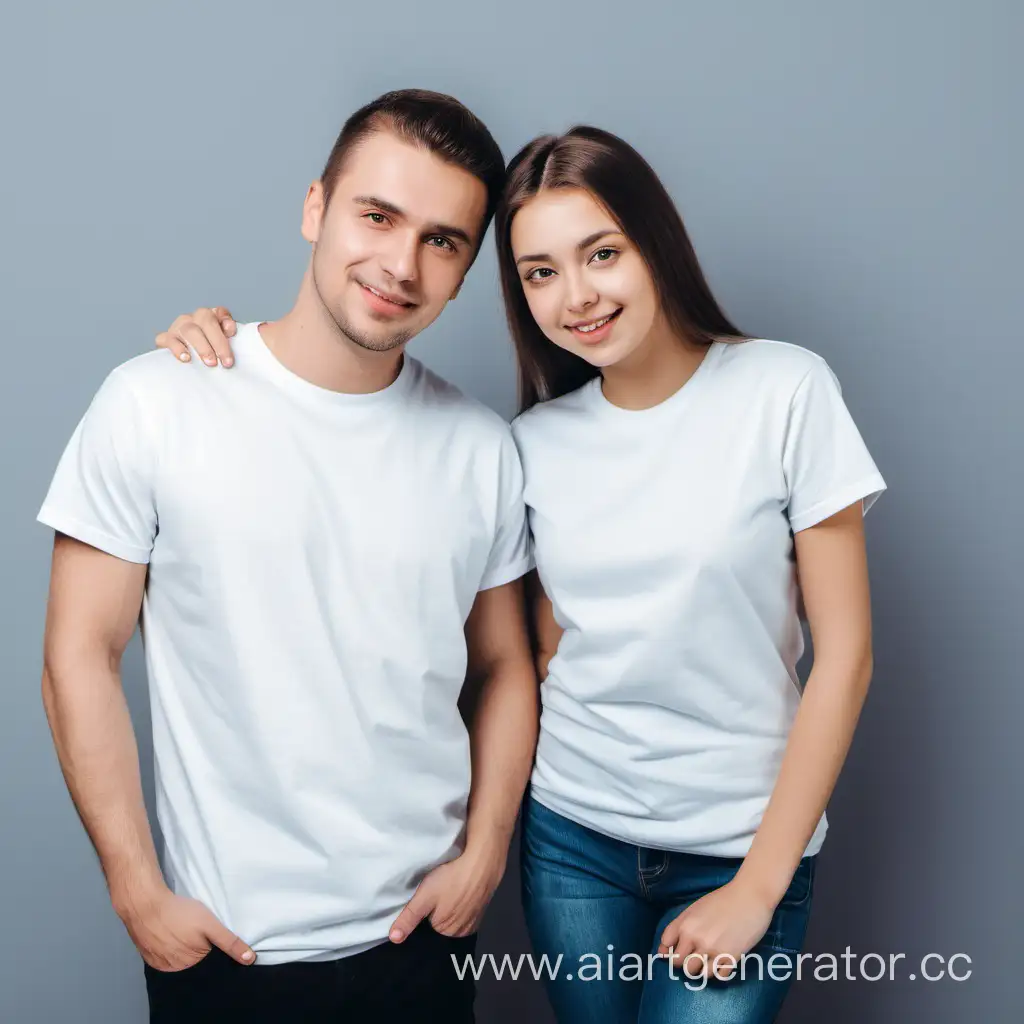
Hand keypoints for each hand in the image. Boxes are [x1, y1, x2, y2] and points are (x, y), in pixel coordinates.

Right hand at [115, 885, 254, 970]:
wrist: (144, 905)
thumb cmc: (180, 914)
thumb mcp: (210, 924)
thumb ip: (229, 942)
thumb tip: (250, 960)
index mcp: (191, 965)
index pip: (209, 962)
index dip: (213, 950)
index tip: (211, 938)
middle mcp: (174, 970)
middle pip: (194, 961)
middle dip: (199, 950)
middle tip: (196, 932)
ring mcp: (159, 964)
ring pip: (179, 958)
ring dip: (184, 948)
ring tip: (184, 931)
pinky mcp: (148, 956)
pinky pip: (165, 955)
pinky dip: (170, 946)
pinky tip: (172, 934)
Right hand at [156, 307, 237, 367]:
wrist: (185, 361)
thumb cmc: (211, 353)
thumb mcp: (225, 345)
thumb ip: (234, 339)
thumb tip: (248, 334)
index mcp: (211, 316)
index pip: (220, 312)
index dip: (227, 321)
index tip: (232, 333)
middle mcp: (194, 318)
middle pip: (206, 322)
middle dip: (218, 342)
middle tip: (226, 362)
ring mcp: (178, 327)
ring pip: (189, 330)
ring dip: (202, 347)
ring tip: (211, 363)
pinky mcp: (165, 338)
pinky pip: (168, 340)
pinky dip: (177, 349)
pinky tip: (186, 358)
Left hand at [388, 845, 505, 941]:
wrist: (483, 861)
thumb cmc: (452, 879)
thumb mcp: (425, 897)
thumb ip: (409, 918)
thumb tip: (394, 939)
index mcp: (447, 932)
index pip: (427, 929)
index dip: (422, 915)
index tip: (422, 901)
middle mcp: (462, 931)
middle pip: (441, 924)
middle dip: (435, 911)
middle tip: (434, 892)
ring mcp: (475, 918)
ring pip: (454, 915)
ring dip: (449, 905)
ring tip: (446, 889)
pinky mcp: (482, 905)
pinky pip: (465, 908)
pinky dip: (460, 900)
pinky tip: (458, 888)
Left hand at [658, 877, 775, 981]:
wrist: (749, 896)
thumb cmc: (721, 900)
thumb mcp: (694, 909)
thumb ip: (678, 928)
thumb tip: (662, 952)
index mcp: (685, 925)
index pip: (667, 950)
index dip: (670, 952)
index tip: (679, 951)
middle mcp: (696, 939)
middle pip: (680, 965)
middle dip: (685, 962)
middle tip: (695, 955)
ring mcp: (714, 950)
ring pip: (698, 974)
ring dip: (702, 968)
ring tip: (710, 957)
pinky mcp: (731, 958)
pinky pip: (718, 976)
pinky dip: (719, 971)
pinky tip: (723, 959)